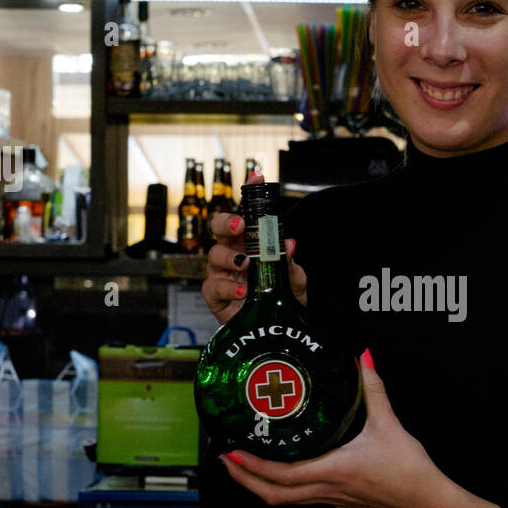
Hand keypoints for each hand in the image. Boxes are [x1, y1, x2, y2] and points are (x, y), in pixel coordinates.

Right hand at [201, 170, 307, 324]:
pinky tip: (242, 292)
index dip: (249, 193)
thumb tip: (289, 243)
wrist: (277, 331)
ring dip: (230, 258)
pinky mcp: (215, 296)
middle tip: (239, 227)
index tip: (257, 176)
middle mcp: (232, 254)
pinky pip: (213, 287)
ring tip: (246, 265)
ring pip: (213, 257)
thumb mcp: (295, 282)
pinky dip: (228, 288)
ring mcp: (221, 275)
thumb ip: (291, 265)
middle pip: (218, 229)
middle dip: (226, 223)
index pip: (247, 214)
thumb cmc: (282, 300)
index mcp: (250, 243)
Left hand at [218, 353, 448, 507]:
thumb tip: (362, 359)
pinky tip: (282, 471)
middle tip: (225, 460)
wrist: (428, 501)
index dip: (250, 466)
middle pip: (272, 494)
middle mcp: (325, 490)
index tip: (230, 453)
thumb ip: (373, 388)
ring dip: (260, 485)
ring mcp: (331, 499)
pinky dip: (282, 487)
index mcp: (332, 471)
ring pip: (285, 500)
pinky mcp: (340, 501)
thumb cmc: (408, 469)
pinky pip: (301, 498)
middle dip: (244, 479)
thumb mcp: (389, 423)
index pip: (279, 475)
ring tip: (245, 466)